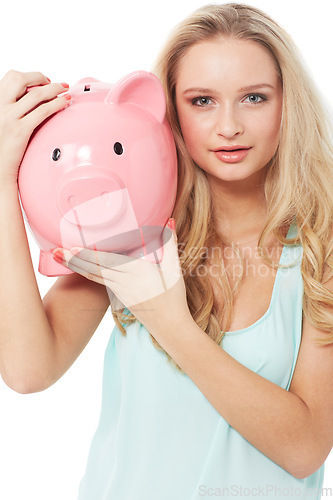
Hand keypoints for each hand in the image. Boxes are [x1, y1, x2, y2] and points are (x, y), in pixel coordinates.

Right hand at [0, 70, 69, 183]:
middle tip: (55, 85)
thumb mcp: (1, 119)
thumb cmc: (2, 145)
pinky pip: (43, 111)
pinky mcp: (20, 130)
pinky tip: (64, 103)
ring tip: (65, 91)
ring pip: (36, 94)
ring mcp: (9, 117)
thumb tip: (32, 98)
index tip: (42, 81)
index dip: (29, 76)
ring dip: (54, 89)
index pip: (11, 77)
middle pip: (20, 79)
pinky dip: (57, 104)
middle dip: (41, 78)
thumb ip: (11, 108)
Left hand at [52, 219, 190, 333]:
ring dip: (73, 266)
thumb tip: (170, 221)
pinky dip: (85, 272)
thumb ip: (170, 243)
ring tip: (57, 256)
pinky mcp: (116, 296)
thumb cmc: (172, 296)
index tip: (72, 248)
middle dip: (72, 260)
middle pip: (92, 269)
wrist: (168, 325)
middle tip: (54, 251)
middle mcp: (122, 281)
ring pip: (91, 275)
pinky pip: (97, 281)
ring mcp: (117, 290)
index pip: (106, 262)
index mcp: (135, 272)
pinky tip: (76, 266)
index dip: (88, 255)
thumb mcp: (173, 268)